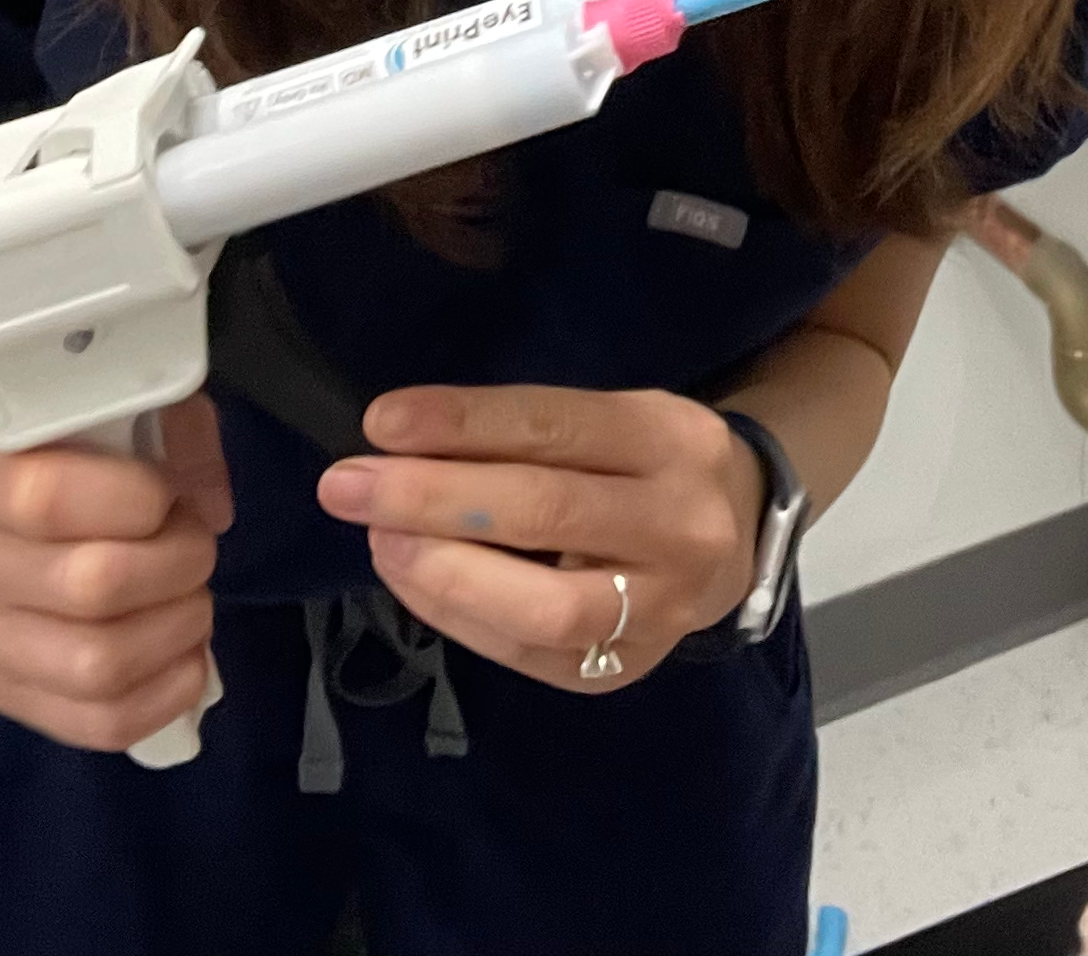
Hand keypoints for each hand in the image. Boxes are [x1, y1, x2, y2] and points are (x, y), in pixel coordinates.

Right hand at [0, 399, 230, 751]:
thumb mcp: (107, 409)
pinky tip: (187, 654)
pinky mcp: (10, 700)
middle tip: (195, 546)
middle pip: (90, 587)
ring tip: (190, 597)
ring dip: (178, 629)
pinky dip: (168, 694)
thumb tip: (213, 507)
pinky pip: (100, 725)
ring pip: (98, 667)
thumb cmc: (57, 456)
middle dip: (178, 563)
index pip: (49, 499)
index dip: (140, 497)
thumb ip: (174, 431)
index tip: (169, 493)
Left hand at [316, 385, 766, 692]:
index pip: (558, 425)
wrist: (740, 533)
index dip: (465, 423)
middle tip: (347, 486)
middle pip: (546, 511)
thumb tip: (403, 442)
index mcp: (673, 440)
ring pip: (544, 605)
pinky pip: (531, 655)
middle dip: (434, 498)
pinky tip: (414, 581)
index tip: (381, 422)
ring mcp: (661, 610)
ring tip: (379, 542)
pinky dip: (460, 617)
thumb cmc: (651, 461)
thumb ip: (529, 431)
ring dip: (445, 573)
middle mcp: (679, 526)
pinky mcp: (628, 670)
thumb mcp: (615, 418)